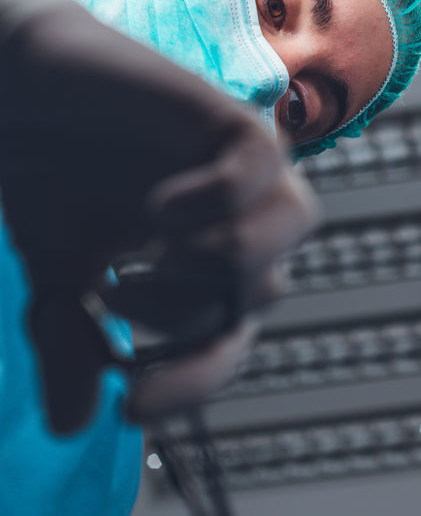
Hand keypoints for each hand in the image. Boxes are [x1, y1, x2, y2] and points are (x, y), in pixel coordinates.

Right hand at [0, 1, 317, 432]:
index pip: (232, 335)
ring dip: (224, 263)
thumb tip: (73, 426)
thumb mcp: (56, 277)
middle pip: (266, 288)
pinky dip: (220, 200)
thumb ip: (73, 342)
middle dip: (188, 315)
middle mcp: (237, 213)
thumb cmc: (48, 178)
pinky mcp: (225, 115)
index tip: (130, 409)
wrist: (12, 89)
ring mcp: (239, 164)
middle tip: (114, 298)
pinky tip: (158, 210)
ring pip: (297, 221)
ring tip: (145, 261)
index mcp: (207, 259)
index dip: (195, 381)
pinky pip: (261, 164)